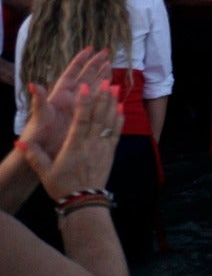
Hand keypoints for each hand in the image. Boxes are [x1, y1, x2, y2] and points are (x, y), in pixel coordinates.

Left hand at [19, 48, 112, 160]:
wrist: (43, 153)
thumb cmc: (38, 134)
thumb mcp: (39, 116)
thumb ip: (39, 100)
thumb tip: (33, 84)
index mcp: (59, 95)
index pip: (71, 74)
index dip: (80, 61)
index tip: (90, 49)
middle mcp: (70, 99)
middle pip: (85, 77)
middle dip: (96, 65)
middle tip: (107, 53)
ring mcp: (78, 108)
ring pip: (93, 88)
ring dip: (102, 77)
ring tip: (112, 66)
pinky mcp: (85, 117)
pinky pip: (98, 103)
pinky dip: (106, 95)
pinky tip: (114, 90)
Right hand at [21, 80, 121, 199]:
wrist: (84, 202)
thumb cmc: (62, 186)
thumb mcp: (44, 172)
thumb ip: (34, 155)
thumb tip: (19, 142)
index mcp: (74, 146)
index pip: (81, 120)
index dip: (84, 103)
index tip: (86, 88)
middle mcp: (91, 144)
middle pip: (97, 117)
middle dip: (101, 97)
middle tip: (105, 80)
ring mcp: (102, 147)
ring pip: (109, 121)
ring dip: (112, 103)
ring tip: (114, 87)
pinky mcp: (110, 152)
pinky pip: (116, 132)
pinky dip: (119, 119)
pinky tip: (121, 108)